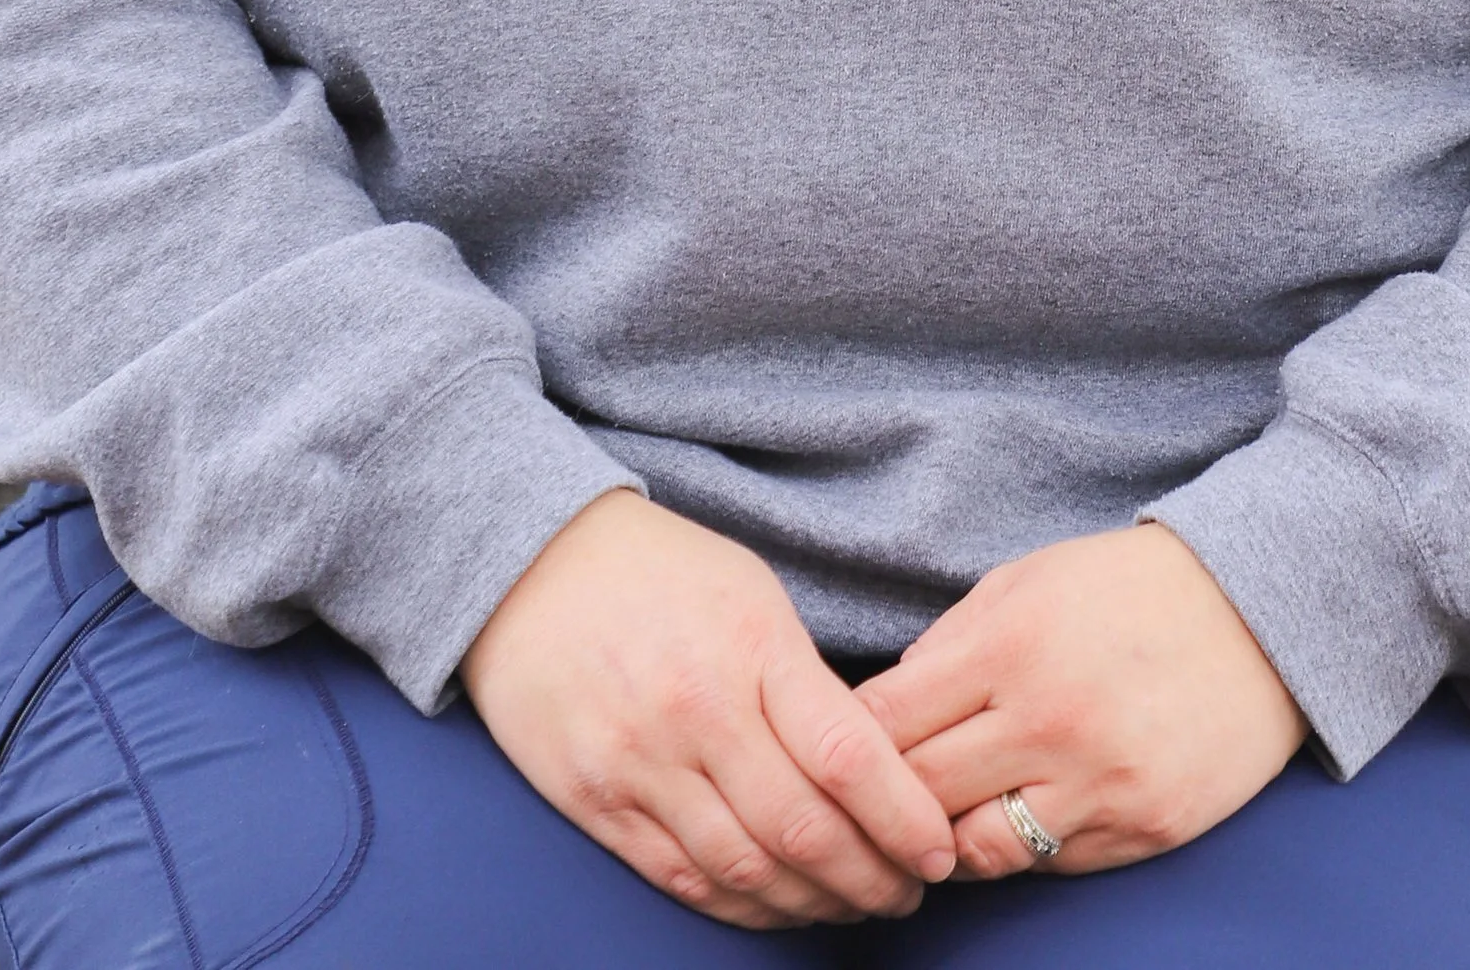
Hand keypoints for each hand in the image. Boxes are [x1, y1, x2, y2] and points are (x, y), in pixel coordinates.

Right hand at [461, 490, 958, 929]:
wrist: (529, 561)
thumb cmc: (659, 570)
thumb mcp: (751, 593)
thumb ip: (804, 681)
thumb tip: (870, 768)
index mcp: (750, 646)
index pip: (847, 757)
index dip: (905, 820)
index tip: (939, 851)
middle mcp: (696, 712)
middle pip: (803, 831)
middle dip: (872, 878)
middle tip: (907, 892)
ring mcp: (640, 763)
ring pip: (747, 871)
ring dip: (814, 904)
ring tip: (854, 904)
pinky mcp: (595, 803)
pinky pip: (683, 878)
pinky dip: (743, 907)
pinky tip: (780, 907)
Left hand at [855, 523, 1304, 881]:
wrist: (1258, 614)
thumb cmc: (1128, 589)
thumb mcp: (1026, 580)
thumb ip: (950, 641)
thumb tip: (886, 703)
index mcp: (1008, 645)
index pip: (885, 722)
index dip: (848, 744)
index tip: (836, 752)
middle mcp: (1049, 720)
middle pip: (920, 793)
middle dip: (888, 798)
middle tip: (877, 799)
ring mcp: (1099, 783)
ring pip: (977, 850)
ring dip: (950, 838)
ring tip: (947, 818)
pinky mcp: (1142, 828)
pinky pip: (1048, 864)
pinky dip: (1022, 847)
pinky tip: (1019, 814)